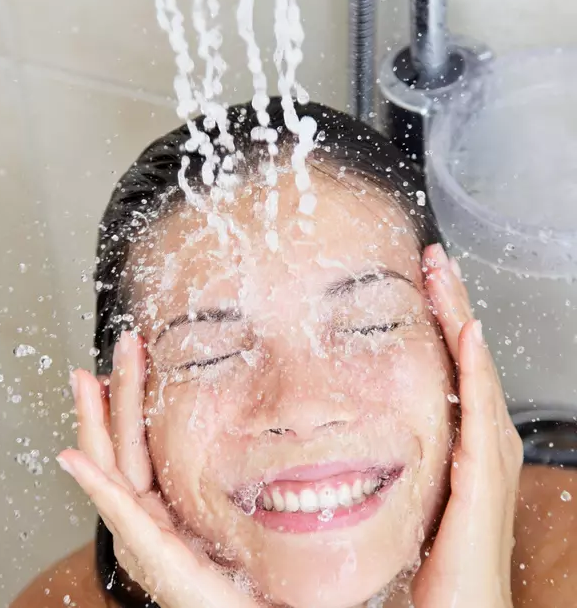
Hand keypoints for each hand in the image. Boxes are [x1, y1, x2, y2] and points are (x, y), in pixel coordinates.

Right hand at [57, 332, 263, 607]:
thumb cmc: (244, 578)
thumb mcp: (225, 516)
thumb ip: (212, 481)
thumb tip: (233, 425)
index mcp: (159, 507)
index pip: (133, 445)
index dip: (125, 401)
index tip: (122, 361)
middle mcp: (143, 519)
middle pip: (117, 447)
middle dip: (111, 394)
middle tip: (117, 346)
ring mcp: (143, 538)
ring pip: (111, 468)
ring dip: (96, 421)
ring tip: (86, 381)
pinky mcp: (156, 558)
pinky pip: (121, 513)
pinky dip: (96, 483)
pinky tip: (76, 457)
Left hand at [413, 245, 523, 607]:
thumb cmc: (430, 565)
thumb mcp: (409, 492)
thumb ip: (388, 456)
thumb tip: (337, 428)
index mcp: (463, 445)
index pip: (453, 368)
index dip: (442, 321)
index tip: (422, 279)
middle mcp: (481, 446)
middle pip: (469, 360)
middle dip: (453, 307)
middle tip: (435, 260)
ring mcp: (486, 462)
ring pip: (476, 375)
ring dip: (461, 322)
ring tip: (445, 277)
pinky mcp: (482, 484)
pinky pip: (480, 418)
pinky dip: (475, 373)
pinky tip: (466, 335)